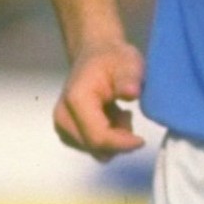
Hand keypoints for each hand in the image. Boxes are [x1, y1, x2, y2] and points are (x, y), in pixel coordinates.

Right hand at [54, 40, 146, 161]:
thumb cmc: (113, 58)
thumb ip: (129, 79)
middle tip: (127, 114)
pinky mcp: (66, 132)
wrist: (94, 53)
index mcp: (76, 100)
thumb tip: (131, 93)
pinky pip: (92, 146)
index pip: (98, 136)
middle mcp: (63, 117)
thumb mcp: (128, 62)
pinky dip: (107, 137)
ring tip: (119, 112)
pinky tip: (111, 118)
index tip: (141, 140)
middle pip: (95, 147)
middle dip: (118, 139)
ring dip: (113, 138)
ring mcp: (62, 126)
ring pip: (95, 150)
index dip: (122, 143)